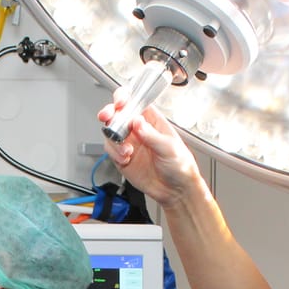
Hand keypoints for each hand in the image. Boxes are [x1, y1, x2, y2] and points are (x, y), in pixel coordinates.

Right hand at [97, 89, 206, 209]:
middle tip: (107, 116)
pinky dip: (115, 153)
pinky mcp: (122, 157)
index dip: (125, 98)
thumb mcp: (169, 148)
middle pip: (118, 114)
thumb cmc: (180, 166)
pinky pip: (110, 149)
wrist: (175, 190)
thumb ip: (152, 135)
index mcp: (152, 120)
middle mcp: (138, 129)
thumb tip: (137, 122)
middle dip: (110, 113)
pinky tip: (126, 159)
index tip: (120, 102)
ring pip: (111, 132)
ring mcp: (129, 142)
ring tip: (127, 151)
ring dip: (115, 140)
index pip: (135, 102)